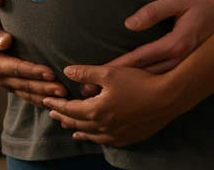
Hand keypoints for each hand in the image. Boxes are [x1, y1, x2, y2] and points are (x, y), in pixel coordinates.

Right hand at [0, 0, 66, 105]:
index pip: (0, 56)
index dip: (21, 65)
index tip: (41, 67)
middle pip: (12, 77)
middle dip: (36, 82)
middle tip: (58, 84)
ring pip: (18, 87)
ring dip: (40, 92)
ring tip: (62, 94)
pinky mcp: (5, 77)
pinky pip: (21, 90)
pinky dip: (37, 97)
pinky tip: (54, 101)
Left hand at [43, 64, 184, 145]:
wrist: (166, 98)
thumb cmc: (137, 82)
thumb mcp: (110, 73)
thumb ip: (86, 73)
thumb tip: (67, 71)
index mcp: (95, 110)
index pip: (70, 109)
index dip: (57, 105)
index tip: (46, 102)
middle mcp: (103, 126)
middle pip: (79, 124)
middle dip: (65, 118)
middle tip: (54, 115)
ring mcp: (116, 135)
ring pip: (92, 135)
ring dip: (80, 131)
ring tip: (72, 130)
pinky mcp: (129, 138)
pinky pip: (107, 141)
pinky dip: (97, 138)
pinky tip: (98, 136)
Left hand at [78, 0, 213, 95]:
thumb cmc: (208, 0)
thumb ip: (154, 11)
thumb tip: (130, 24)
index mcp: (176, 44)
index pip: (139, 58)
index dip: (116, 68)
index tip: (95, 78)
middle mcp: (181, 62)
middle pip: (143, 77)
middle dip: (117, 85)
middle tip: (92, 93)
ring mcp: (187, 68)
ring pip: (153, 84)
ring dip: (130, 91)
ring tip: (107, 99)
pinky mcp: (190, 69)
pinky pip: (165, 83)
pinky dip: (147, 90)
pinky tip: (135, 97)